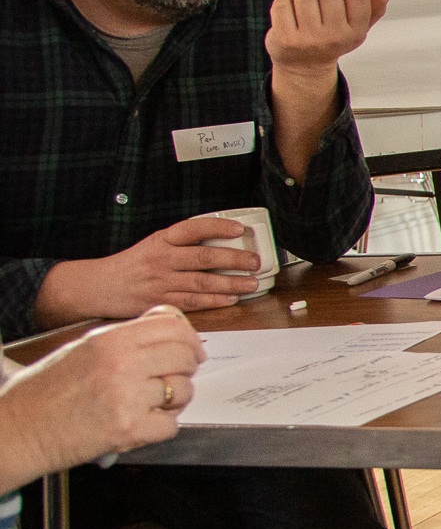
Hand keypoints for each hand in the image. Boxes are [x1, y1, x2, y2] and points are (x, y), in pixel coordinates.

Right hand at [0, 307, 202, 486]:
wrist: (18, 431)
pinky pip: (171, 425)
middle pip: (185, 357)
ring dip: (174, 401)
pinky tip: (139, 424)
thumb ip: (126, 337)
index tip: (192, 350)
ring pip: (183, 391)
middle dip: (186, 369)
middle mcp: (121, 364)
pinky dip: (160, 428)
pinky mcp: (130, 429)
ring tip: (150, 405)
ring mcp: (127, 397)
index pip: (172, 327)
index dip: (189, 339)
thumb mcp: (82, 349)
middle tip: (174, 379)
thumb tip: (168, 324)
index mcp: (110, 340)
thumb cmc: (43, 393)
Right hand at [32, 217, 265, 326]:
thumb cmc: (132, 265)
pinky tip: (230, 299)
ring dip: (231, 283)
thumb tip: (222, 244)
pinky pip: (192, 302)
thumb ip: (182, 245)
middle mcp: (161, 259)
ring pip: (202, 282)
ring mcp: (161, 282)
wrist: (98, 286)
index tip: (238, 229)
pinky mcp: (160, 302)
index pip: (192, 228)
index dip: (217, 227)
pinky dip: (214, 301)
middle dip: (233, 259)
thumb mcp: (154, 245)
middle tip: (254, 261)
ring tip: (251, 283)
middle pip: (203, 257)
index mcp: (161, 240)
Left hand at [265, 0, 390, 75]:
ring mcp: (308, 40)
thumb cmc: (331, 40)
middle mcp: (334, 38)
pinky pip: (282, 3)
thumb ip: (371, 11)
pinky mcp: (285, 39)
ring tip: (304, 8)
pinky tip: (289, 15)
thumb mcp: (354, 29)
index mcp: (355, 33)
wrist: (304, 68)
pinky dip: (283, 4)